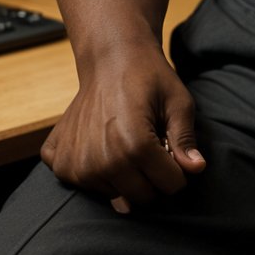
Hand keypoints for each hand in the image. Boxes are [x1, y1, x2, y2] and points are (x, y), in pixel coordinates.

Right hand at [40, 40, 205, 212]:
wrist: (110, 58)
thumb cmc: (149, 77)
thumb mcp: (178, 103)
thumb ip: (186, 140)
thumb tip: (196, 169)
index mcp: (133, 146)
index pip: (170, 186)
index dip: (178, 169)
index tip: (172, 150)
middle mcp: (100, 161)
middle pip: (142, 197)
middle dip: (153, 178)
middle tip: (150, 146)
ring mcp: (75, 164)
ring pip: (115, 195)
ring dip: (125, 177)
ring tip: (126, 142)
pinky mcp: (59, 162)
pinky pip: (84, 186)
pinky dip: (96, 172)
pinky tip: (101, 144)